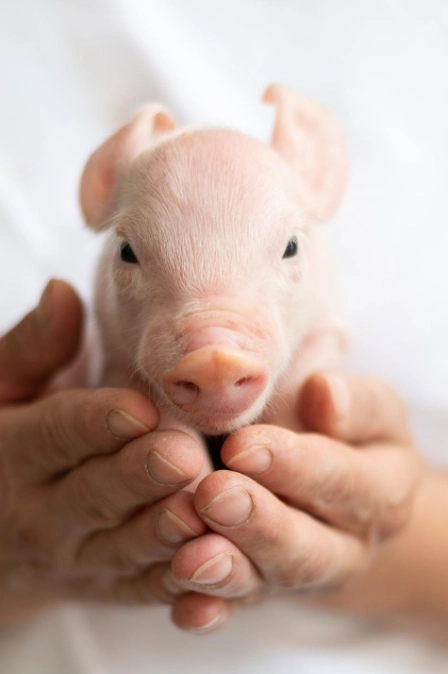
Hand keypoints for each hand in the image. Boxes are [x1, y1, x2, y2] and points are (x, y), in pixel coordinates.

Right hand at [0, 281, 206, 622]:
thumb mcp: (2, 388)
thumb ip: (34, 346)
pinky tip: (212, 566)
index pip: (58, 433)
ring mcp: (78, 557)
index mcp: (18, 452)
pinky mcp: (109, 586)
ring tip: (199, 510)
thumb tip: (62, 291)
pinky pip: (142, 590)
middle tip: (182, 457)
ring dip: (163, 533)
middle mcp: (44, 512)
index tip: (139, 407)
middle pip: (95, 493)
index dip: (97, 422)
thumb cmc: (6, 438)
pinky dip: (175, 583)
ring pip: (123, 547)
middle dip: (139, 477)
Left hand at [164, 372, 420, 632]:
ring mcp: (302, 575)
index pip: (342, 479)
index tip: (241, 446)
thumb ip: (353, 401)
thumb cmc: (339, 425)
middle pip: (307, 546)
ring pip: (268, 582)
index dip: (294, 465)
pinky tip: (185, 608)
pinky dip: (209, 610)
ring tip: (190, 559)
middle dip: (258, 523)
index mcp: (383, 489)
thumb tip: (325, 394)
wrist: (326, 474)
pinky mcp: (263, 589)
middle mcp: (349, 545)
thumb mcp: (364, 405)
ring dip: (228, 571)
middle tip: (212, 495)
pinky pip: (236, 609)